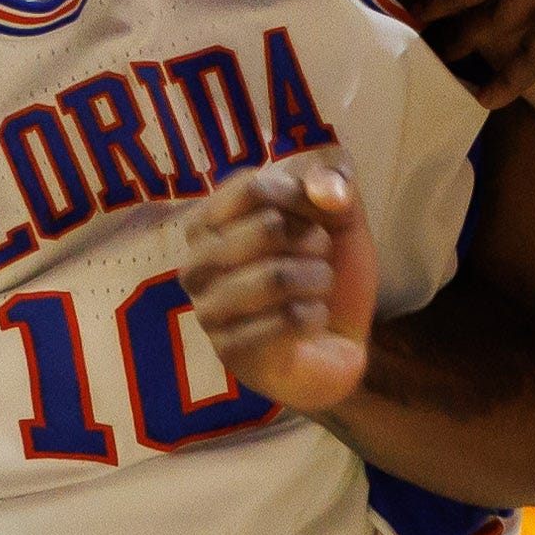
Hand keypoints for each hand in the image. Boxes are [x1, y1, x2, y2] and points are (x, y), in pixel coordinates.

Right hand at [184, 157, 382, 413]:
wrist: (336, 340)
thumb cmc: (323, 269)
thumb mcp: (339, 214)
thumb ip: (334, 183)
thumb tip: (324, 191)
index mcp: (209, 220)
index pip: (253, 187)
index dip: (301, 196)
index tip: (320, 213)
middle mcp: (196, 263)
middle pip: (268, 228)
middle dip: (314, 242)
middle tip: (319, 258)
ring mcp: (207, 310)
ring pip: (277, 277)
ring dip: (317, 280)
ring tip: (318, 287)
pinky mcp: (229, 351)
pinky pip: (285, 320)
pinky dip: (314, 316)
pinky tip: (312, 319)